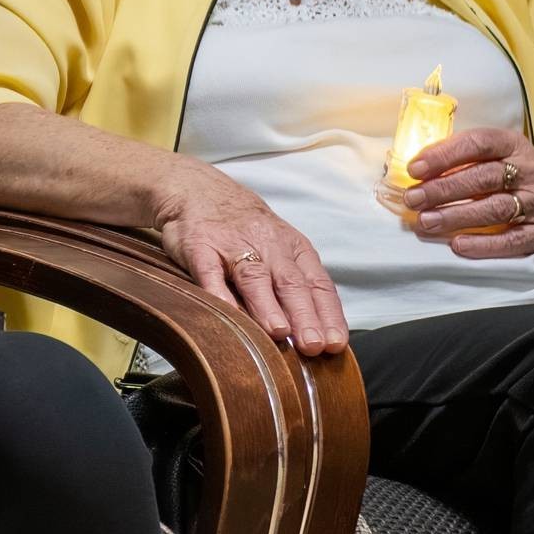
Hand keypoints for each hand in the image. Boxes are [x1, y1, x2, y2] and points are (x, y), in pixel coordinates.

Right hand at [151, 162, 347, 356]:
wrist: (198, 189)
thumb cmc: (246, 228)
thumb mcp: (279, 247)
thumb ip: (296, 285)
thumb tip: (318, 335)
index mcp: (293, 249)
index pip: (317, 284)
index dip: (327, 314)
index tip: (335, 343)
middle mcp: (268, 246)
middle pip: (290, 283)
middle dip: (304, 315)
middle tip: (313, 345)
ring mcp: (232, 246)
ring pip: (254, 277)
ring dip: (267, 305)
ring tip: (278, 332)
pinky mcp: (200, 247)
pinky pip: (209, 271)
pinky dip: (218, 292)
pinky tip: (228, 313)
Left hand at [405, 127, 533, 257]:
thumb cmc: (518, 170)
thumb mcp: (500, 152)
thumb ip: (465, 158)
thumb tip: (418, 171)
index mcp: (513, 145)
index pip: (478, 144)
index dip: (445, 155)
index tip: (415, 168)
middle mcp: (528, 171)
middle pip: (482, 178)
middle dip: (444, 188)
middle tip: (413, 198)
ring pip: (494, 208)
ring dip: (456, 216)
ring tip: (426, 222)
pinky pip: (512, 240)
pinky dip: (484, 244)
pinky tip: (458, 245)